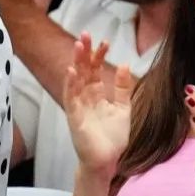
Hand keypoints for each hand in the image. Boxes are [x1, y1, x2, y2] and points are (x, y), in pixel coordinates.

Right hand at [62, 34, 132, 174]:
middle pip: (83, 71)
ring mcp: (78, 107)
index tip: (105, 41)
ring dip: (76, 63)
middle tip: (85, 34)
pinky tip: (71, 71)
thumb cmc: (112, 138)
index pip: (95, 71)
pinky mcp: (74, 118)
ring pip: (75, 80)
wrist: (107, 161)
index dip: (99, 56)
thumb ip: (122, 88)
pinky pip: (70, 98)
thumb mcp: (123, 108)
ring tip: (78, 46)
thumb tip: (124, 64)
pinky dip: (70, 84)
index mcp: (96, 96)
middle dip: (84, 53)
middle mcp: (85, 99)